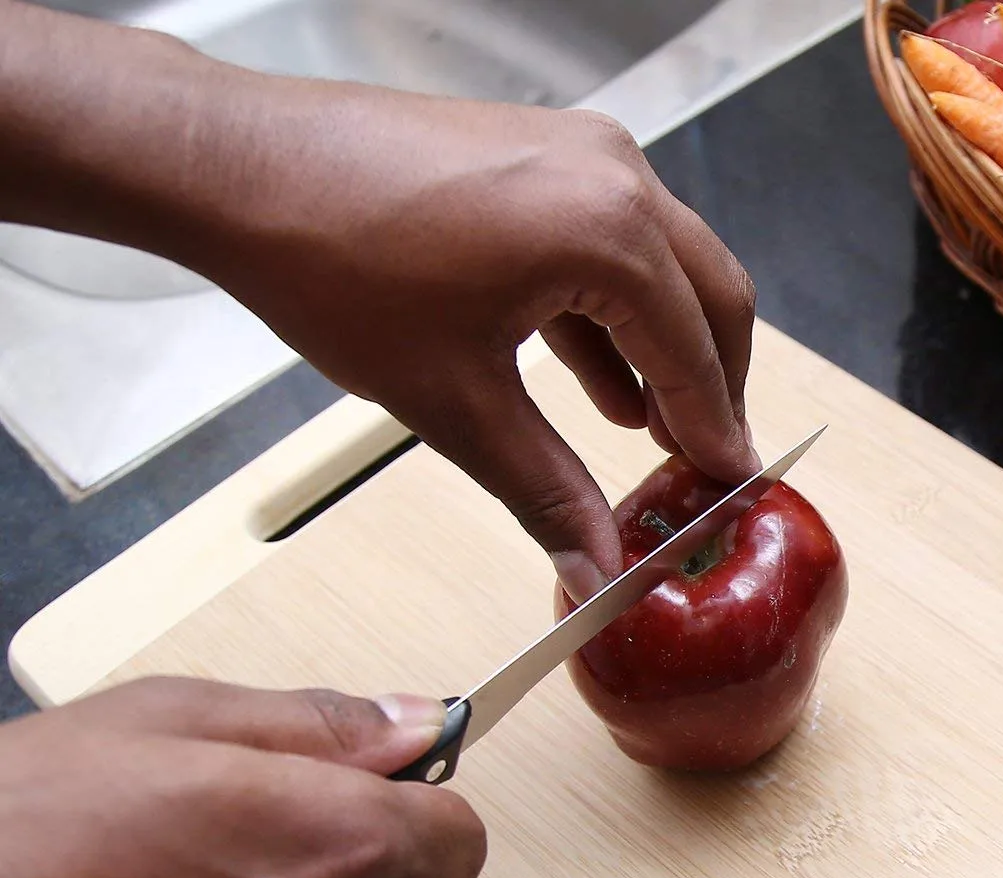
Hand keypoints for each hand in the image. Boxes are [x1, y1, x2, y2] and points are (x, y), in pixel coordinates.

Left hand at [0, 7, 758, 600]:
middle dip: (713, 385)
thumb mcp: (455, 403)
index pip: (695, 353)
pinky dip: (618, 310)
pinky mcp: (539, 152)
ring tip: (653, 431)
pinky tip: (601, 379)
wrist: (239, 168)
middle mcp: (611, 174)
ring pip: (666, 265)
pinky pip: (611, 238)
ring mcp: (576, 151)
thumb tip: (598, 567)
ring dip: (667, 347)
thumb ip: (547, 491)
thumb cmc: (332, 261)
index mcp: (607, 231)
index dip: (716, 430)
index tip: (729, 485)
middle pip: (709, 295)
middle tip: (703, 461)